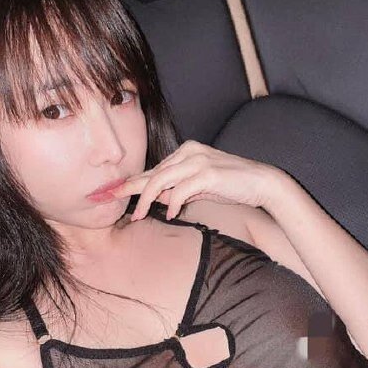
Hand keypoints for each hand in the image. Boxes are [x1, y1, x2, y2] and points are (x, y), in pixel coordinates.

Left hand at [110, 140, 275, 220]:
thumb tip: (156, 199)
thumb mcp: (200, 187)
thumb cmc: (231, 185)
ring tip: (138, 216)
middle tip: (106, 200)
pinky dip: (173, 203)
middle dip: (127, 189)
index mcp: (185, 152)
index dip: (129, 182)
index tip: (107, 193)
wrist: (261, 183)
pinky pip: (180, 190)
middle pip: (151, 173)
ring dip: (147, 200)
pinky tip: (172, 214)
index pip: (152, 169)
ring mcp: (198, 160)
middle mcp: (189, 152)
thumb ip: (178, 189)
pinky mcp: (207, 173)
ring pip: (160, 180)